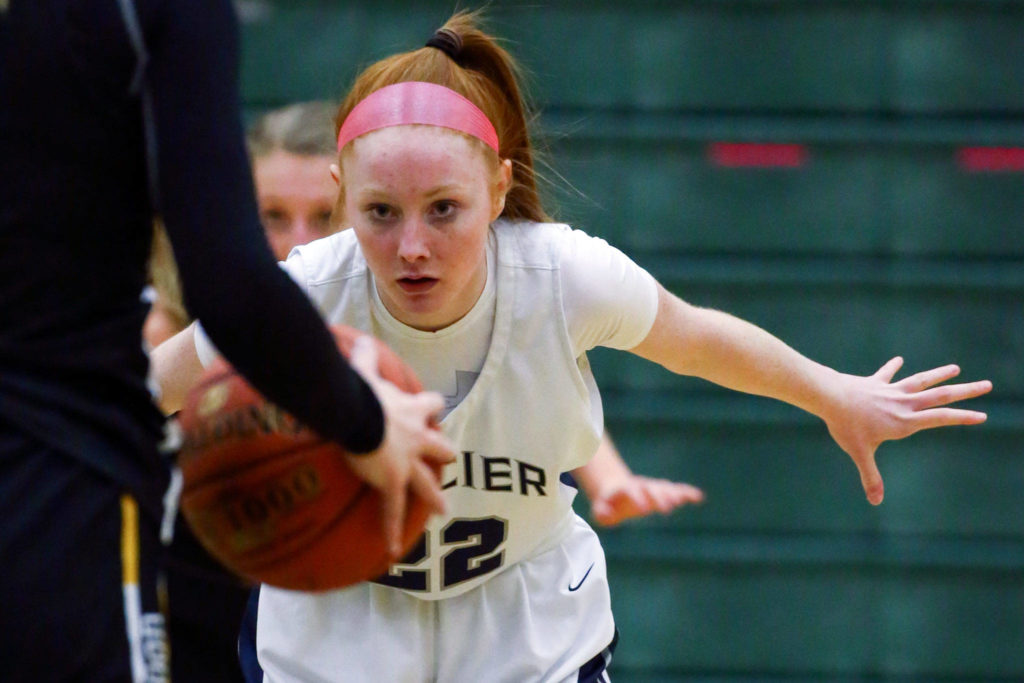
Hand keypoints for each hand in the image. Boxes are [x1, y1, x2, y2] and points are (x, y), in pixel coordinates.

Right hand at [344, 336, 454, 557]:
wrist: (357, 414)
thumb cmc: (361, 390)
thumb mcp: (364, 369)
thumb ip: (364, 354)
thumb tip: (357, 337)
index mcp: (414, 411)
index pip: (433, 405)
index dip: (433, 407)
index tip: (433, 408)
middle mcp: (418, 438)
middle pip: (442, 447)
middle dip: (446, 453)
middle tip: (450, 459)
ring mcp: (408, 464)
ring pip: (428, 484)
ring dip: (434, 497)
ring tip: (442, 511)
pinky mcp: (393, 483)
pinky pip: (393, 511)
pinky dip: (392, 530)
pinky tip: (393, 549)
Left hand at [590, 475, 704, 526]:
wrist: (616, 489)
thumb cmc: (608, 504)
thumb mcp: (600, 510)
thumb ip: (601, 512)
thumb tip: (607, 514)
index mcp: (626, 489)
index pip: (632, 491)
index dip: (638, 498)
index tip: (644, 509)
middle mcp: (642, 485)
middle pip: (652, 488)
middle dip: (659, 497)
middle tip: (668, 507)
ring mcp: (653, 487)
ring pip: (665, 488)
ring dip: (674, 493)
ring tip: (685, 499)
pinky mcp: (662, 491)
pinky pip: (676, 490)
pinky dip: (687, 492)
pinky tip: (698, 497)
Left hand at [822, 357, 991, 505]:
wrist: (830, 396)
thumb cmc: (846, 425)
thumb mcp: (860, 454)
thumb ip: (870, 477)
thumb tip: (876, 501)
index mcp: (904, 421)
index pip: (940, 418)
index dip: (962, 417)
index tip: (982, 415)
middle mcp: (903, 404)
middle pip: (940, 396)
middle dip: (965, 391)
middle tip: (988, 384)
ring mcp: (890, 391)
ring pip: (921, 380)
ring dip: (939, 374)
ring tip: (956, 368)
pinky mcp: (875, 383)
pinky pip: (887, 374)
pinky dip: (893, 367)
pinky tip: (899, 359)